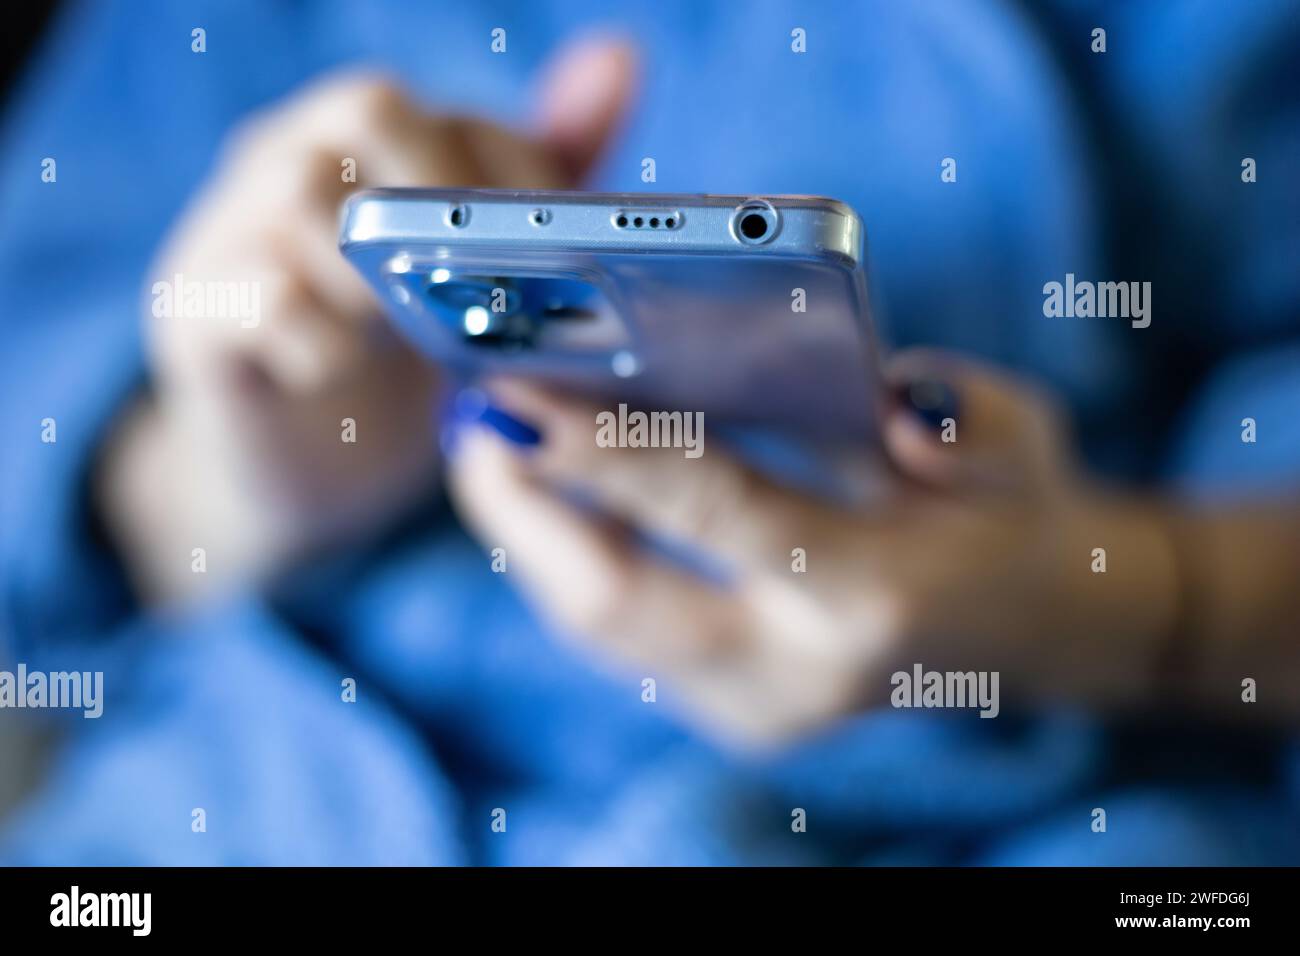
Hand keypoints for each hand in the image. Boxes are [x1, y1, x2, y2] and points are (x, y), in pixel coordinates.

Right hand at [97, 38, 636, 599]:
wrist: (304, 468)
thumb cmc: (404, 359)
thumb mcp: (485, 269)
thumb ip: (542, 176)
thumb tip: (619, 54)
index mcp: (372, 145)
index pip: (453, 115)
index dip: (520, 183)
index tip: (555, 266)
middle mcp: (295, 160)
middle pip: (372, 108)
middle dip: (450, 198)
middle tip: (485, 291)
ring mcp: (234, 230)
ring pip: (301, 185)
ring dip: (382, 268)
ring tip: (410, 334)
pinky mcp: (198, 313)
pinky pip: (259, 295)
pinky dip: (323, 339)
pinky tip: (346, 370)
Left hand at [445, 353, 1180, 744]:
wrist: (1037, 631)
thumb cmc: (1019, 515)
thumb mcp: (1018, 440)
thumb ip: (959, 416)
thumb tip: (871, 394)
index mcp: (870, 590)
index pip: (713, 510)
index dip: (602, 446)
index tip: (512, 383)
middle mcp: (796, 670)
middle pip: (608, 602)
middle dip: (519, 507)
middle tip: (474, 413)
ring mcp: (757, 707)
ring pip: (593, 626)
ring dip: (530, 532)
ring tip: (494, 439)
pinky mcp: (731, 712)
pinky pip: (616, 635)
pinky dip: (570, 560)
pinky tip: (554, 493)